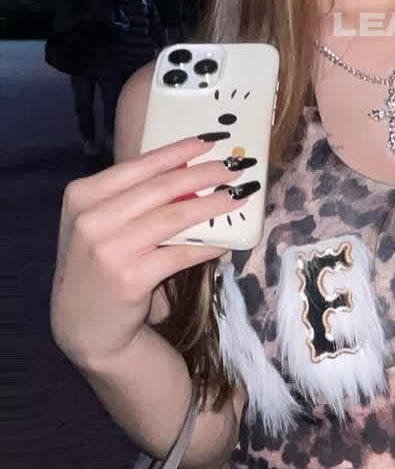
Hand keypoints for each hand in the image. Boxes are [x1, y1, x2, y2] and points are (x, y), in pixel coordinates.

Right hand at [51, 136, 254, 369]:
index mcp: (83, 197)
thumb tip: (189, 170)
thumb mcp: (100, 224)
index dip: (178, 151)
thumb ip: (132, 199)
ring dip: (212, 204)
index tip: (209, 141)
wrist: (84, 327)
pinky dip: (207, 244)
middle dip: (203, 173)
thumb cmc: (98, 267)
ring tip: (237, 196)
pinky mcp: (130, 278)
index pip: (139, 165)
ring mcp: (108, 250)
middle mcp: (91, 220)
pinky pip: (180, 253)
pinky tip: (226, 240)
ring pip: (174, 217)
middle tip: (234, 167)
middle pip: (160, 187)